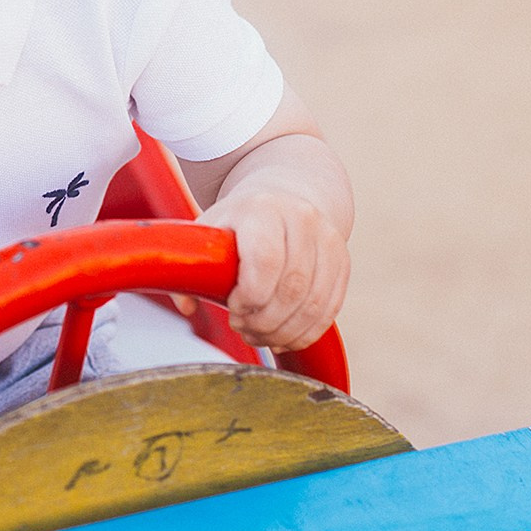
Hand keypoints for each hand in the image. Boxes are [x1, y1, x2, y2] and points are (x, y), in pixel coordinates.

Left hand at [199, 186, 348, 352]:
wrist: (284, 196)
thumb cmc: (239, 221)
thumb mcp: (209, 230)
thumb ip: (189, 266)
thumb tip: (186, 306)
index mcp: (263, 209)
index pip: (265, 261)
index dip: (249, 296)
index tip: (232, 307)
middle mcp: (302, 219)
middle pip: (291, 289)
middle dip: (264, 321)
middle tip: (243, 327)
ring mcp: (328, 240)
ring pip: (313, 304)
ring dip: (284, 332)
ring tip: (260, 333)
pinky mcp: (343, 261)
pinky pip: (329, 309)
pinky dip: (305, 332)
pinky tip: (283, 335)